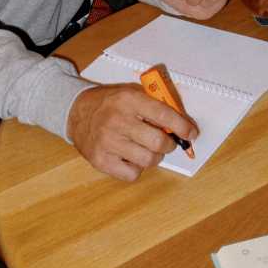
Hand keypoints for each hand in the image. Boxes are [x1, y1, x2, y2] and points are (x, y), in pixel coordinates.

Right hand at [66, 83, 197, 181]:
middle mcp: (118, 120)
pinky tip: (131, 156)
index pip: (163, 115)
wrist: (76, 112)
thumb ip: (155, 104)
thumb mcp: (131, 93)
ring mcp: (108, 142)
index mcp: (128, 99)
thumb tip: (182, 123)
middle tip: (168, 142)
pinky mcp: (101, 161)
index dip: (182, 126)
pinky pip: (132, 174)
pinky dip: (137, 168)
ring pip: (148, 160)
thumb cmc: (110, 103)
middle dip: (170, 144)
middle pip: (158, 142)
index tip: (191, 133)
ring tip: (148, 148)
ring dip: (155, 156)